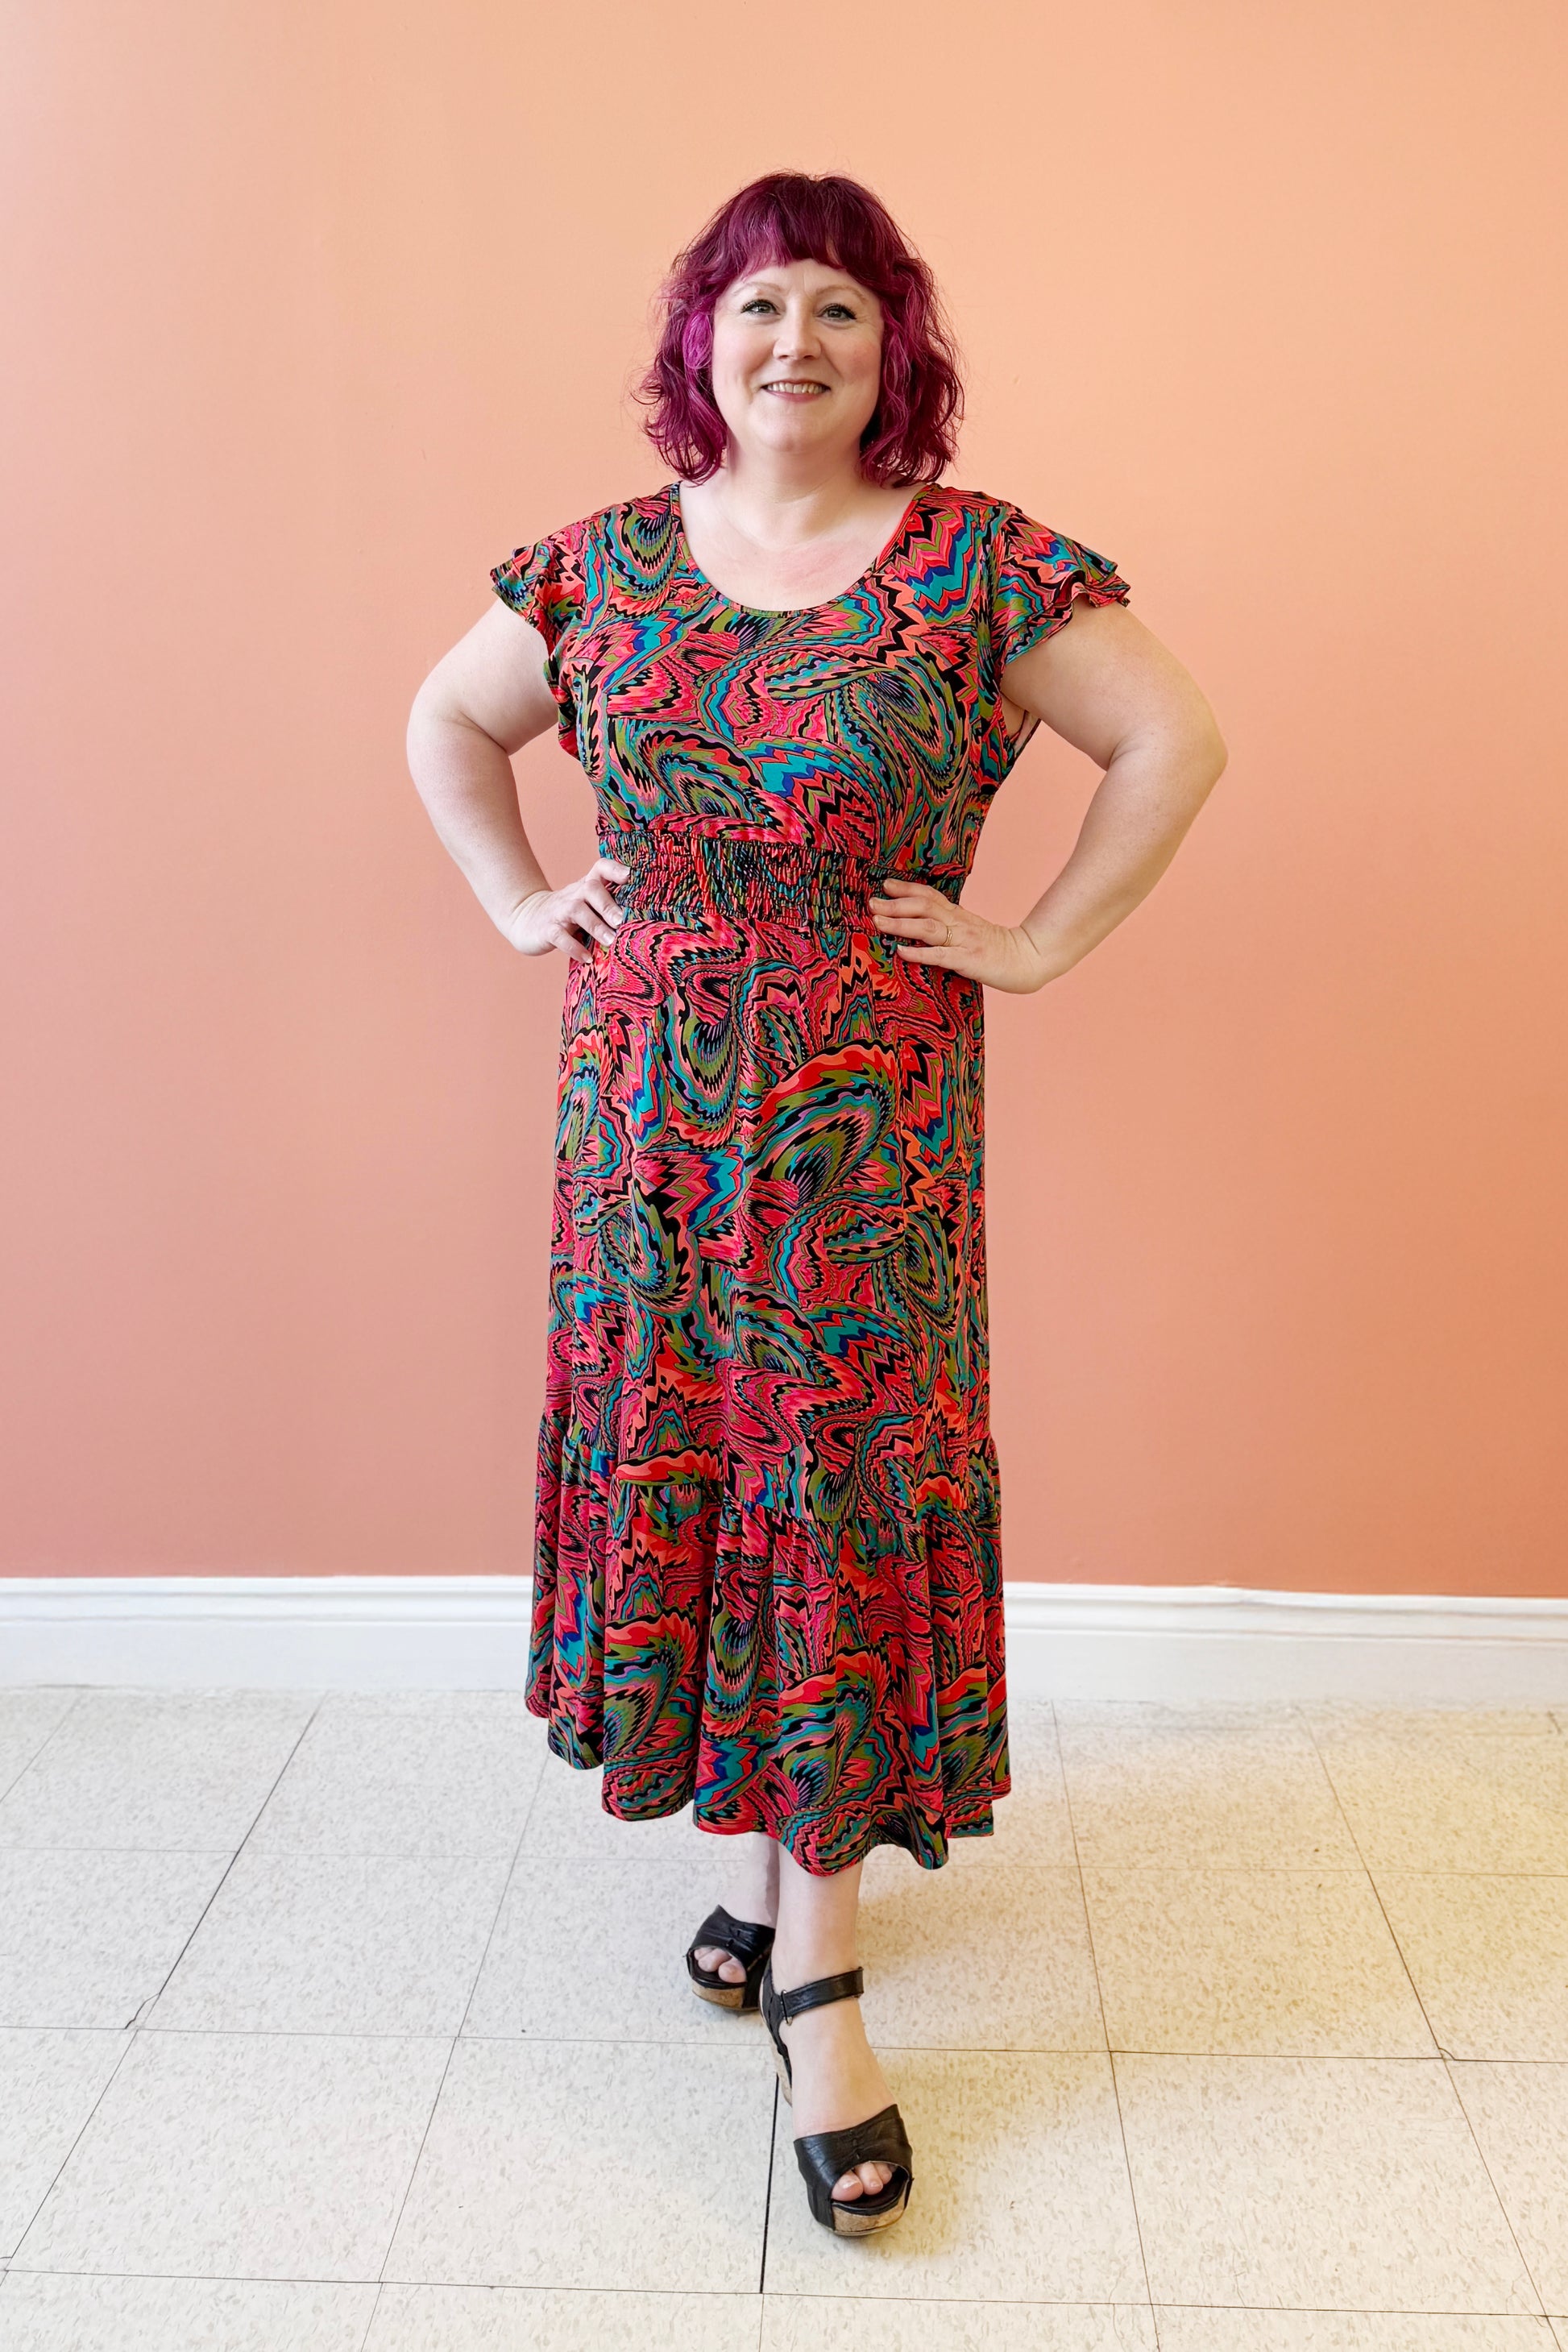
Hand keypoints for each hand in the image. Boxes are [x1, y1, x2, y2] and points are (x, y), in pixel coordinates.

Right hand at [503, 856, 631, 958]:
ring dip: (595, 926)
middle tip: (622, 921)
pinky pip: (560, 936)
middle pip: (591, 889)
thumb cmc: (567, 915)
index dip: (614, 869)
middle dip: (607, 904)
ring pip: (577, 911)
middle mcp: (573, 895)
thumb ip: (608, 907)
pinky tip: (587, 958)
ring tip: (610, 941)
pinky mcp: (547, 930)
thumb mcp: (587, 906)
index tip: (629, 876)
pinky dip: (574, 947)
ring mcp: (558, 911)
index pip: (600, 868)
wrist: (525, 919)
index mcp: (586, 887)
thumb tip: (643, 922)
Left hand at [870, 876, 1051, 994]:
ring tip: (878, 921)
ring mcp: (963, 941)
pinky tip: (900, 951)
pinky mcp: (968, 960)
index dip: (907, 888)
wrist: (1030, 959)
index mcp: (959, 915)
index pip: (930, 895)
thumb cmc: (998, 949)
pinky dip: (918, 953)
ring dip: (900, 923)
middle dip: (895, 904)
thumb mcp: (972, 931)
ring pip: (927, 927)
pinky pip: (939, 955)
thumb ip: (950, 927)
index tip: (886, 884)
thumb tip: (923, 926)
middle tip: (872, 902)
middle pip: (923, 907)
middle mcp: (959, 923)